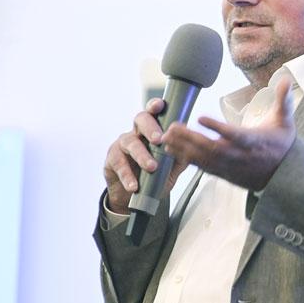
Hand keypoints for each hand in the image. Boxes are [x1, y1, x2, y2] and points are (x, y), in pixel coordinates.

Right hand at [103, 98, 188, 213]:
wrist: (134, 197)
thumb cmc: (154, 176)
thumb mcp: (171, 167)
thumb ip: (180, 157)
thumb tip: (192, 148)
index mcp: (152, 131)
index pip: (153, 114)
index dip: (155, 106)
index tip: (160, 105)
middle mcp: (136, 133)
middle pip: (140, 120)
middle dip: (150, 127)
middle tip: (159, 139)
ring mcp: (122, 145)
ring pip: (130, 143)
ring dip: (142, 155)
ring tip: (152, 167)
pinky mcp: (112, 160)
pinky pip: (119, 164)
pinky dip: (128, 176)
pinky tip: (134, 185)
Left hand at [161, 76, 295, 190]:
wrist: (284, 174)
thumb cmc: (282, 144)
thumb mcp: (285, 121)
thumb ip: (283, 100)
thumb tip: (285, 79)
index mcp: (255, 142)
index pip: (235, 135)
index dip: (217, 128)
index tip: (201, 118)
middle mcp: (240, 156)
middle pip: (212, 149)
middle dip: (190, 139)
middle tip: (172, 126)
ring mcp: (231, 167)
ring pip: (204, 160)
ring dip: (183, 148)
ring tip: (166, 137)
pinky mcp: (224, 174)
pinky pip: (202, 168)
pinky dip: (186, 159)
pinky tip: (172, 150)